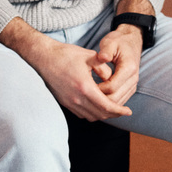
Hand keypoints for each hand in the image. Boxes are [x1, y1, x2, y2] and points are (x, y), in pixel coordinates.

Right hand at [1, 19, 131, 120]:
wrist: (43, 58)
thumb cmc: (66, 54)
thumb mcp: (89, 57)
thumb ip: (104, 68)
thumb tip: (112, 79)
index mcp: (84, 87)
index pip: (106, 106)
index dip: (119, 110)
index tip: (128, 111)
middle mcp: (76, 99)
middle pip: (100, 115)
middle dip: (114, 114)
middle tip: (123, 111)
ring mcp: (70, 103)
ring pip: (91, 117)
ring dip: (103, 115)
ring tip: (112, 109)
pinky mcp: (65, 103)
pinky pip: (82, 114)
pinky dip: (92, 113)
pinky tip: (97, 106)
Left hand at [93, 24, 142, 105]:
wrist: (130, 43)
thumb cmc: (119, 42)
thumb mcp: (110, 42)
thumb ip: (106, 50)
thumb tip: (102, 58)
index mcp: (129, 68)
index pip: (112, 86)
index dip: (98, 90)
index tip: (86, 87)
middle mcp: (133, 79)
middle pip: (115, 99)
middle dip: (100, 100)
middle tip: (86, 96)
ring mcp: (133, 86)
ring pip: (118, 103)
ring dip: (104, 104)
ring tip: (91, 98)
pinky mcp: (130, 89)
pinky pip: (119, 101)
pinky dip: (109, 103)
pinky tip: (98, 98)